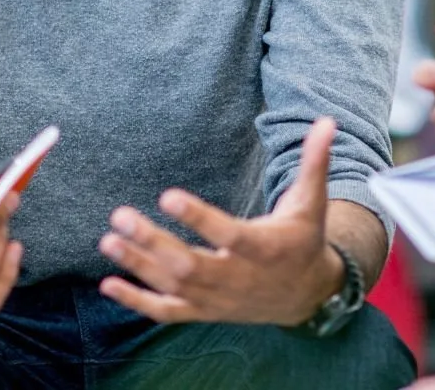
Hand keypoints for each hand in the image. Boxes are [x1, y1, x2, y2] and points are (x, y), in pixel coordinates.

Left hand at [97, 117, 346, 325]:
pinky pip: (168, 312)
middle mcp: (239, 278)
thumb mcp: (312, 202)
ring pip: (174, 288)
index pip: (229, 235)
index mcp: (265, 248)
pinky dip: (138, 302)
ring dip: (138, 265)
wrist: (307, 295)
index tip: (167, 195)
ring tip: (108, 239)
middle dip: (152, 241)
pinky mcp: (205, 312)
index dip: (198, 218)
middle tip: (120, 215)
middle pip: (190, 265)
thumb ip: (314, 161)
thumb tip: (327, 122)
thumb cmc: (303, 239)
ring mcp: (219, 299)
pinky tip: (109, 284)